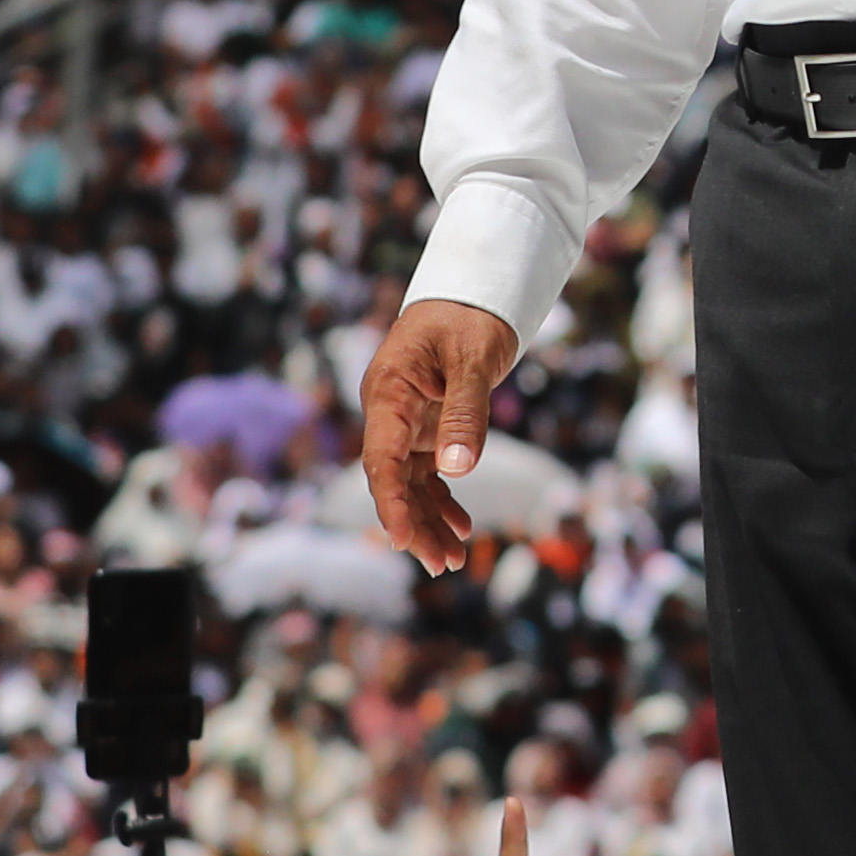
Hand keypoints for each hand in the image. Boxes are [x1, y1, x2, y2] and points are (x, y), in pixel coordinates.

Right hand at [359, 294, 525, 574]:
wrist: (473, 290)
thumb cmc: (469, 316)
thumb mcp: (474, 359)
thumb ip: (467, 411)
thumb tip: (458, 468)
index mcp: (388, 393)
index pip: (381, 459)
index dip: (390, 502)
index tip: (403, 540)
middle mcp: (390, 413)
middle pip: (394, 480)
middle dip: (416, 524)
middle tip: (442, 565)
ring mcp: (407, 421)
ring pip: (411, 482)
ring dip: (430, 520)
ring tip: (454, 560)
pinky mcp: (426, 425)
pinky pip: (428, 471)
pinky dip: (444, 498)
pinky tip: (462, 527)